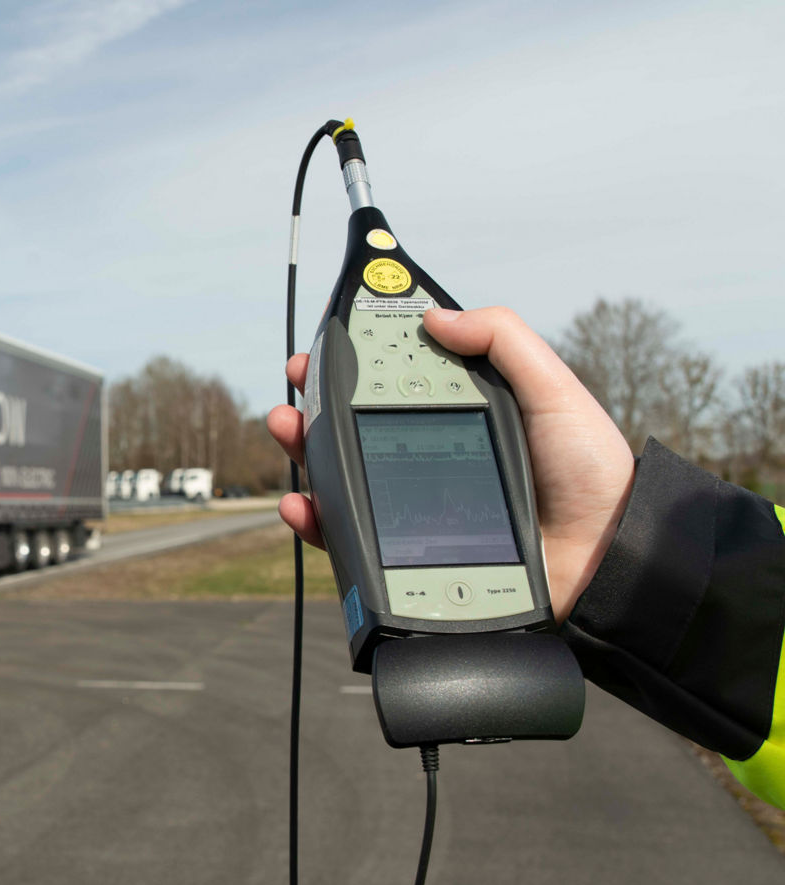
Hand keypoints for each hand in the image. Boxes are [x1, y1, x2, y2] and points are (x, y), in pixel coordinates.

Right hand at [267, 306, 635, 621]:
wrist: (606, 558)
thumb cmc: (591, 474)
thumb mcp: (553, 391)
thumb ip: (503, 341)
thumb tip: (435, 315)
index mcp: (461, 410)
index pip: (396, 377)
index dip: (356, 357)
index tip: (326, 342)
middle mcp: (431, 452)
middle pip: (355, 422)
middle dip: (315, 400)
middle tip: (295, 385)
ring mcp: (416, 502)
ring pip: (342, 473)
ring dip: (305, 449)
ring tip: (288, 430)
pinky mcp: (409, 549)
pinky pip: (351, 534)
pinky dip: (319, 518)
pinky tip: (304, 502)